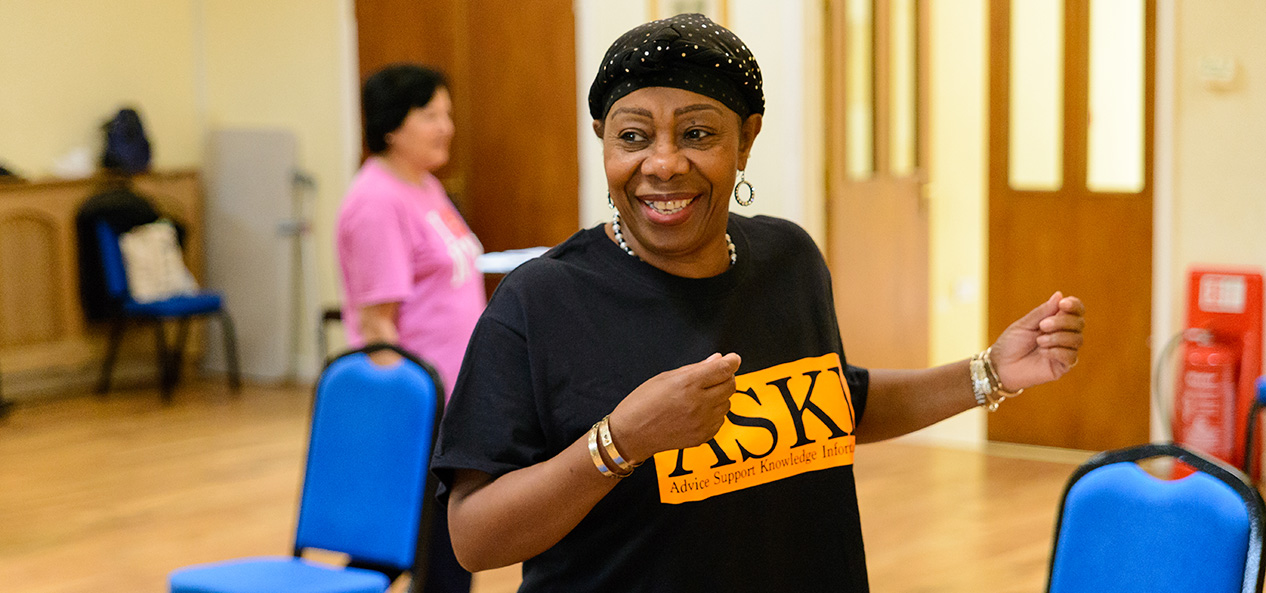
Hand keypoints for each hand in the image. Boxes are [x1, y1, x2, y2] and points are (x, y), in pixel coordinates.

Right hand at [607, 353, 740, 463]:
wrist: (632, 434)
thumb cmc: (644, 402)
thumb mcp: (666, 377)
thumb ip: (696, 368)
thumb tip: (718, 359)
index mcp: (688, 384)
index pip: (723, 369)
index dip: (732, 361)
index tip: (733, 358)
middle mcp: (698, 403)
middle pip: (730, 385)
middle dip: (726, 377)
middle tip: (715, 376)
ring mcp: (702, 422)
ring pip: (727, 403)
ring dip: (720, 396)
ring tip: (700, 396)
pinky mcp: (703, 436)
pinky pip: (720, 420)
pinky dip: (714, 413)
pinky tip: (698, 411)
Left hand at [991, 292, 1084, 391]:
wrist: (1000, 366)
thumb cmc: (1011, 343)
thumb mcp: (1025, 324)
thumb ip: (1042, 312)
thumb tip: (1059, 295)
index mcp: (1057, 321)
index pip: (1076, 310)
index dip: (1074, 305)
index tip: (1062, 304)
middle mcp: (1065, 335)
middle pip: (1079, 323)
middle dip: (1062, 322)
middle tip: (1042, 326)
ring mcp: (1065, 351)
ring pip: (1077, 339)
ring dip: (1057, 338)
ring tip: (1039, 341)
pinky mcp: (1062, 367)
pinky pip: (1071, 357)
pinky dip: (1057, 351)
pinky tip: (1043, 352)